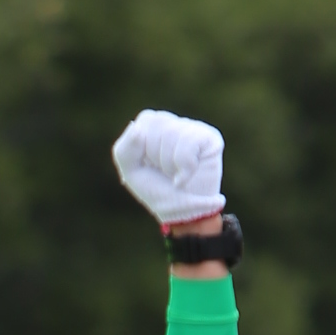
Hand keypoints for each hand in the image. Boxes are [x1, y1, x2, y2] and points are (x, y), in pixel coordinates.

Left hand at [113, 108, 224, 225]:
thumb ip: (124, 149)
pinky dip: (184, 166)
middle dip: (156, 156)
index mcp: (154, 126)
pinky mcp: (211, 139)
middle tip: (165, 172)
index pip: (146, 120)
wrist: (182, 214)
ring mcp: (195, 129)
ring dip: (170, 164)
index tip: (150, 165)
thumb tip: (136, 127)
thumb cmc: (157, 191)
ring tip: (175, 175)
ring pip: (173, 133)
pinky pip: (190, 142)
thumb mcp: (131, 172)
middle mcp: (176, 123)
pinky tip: (185, 177)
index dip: (143, 148)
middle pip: (159, 124)